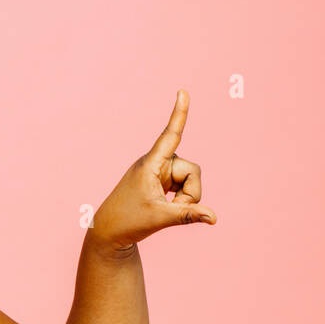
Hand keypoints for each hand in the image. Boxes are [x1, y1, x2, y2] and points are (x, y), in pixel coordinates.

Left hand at [91, 89, 216, 249]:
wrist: (110, 232)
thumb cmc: (128, 221)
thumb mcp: (160, 218)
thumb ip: (188, 215)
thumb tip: (214, 218)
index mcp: (151, 164)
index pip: (170, 135)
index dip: (179, 114)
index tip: (182, 92)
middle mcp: (157, 162)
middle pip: (193, 171)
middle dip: (189, 194)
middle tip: (170, 209)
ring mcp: (160, 171)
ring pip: (192, 180)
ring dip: (185, 200)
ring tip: (164, 209)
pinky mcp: (162, 180)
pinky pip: (186, 186)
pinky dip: (182, 200)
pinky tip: (168, 204)